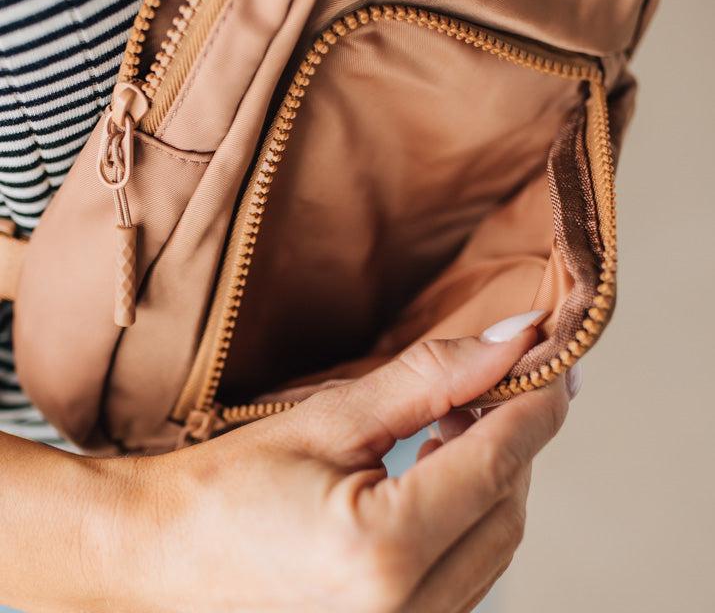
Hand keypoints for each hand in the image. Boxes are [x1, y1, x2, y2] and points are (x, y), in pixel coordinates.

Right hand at [111, 327, 568, 612]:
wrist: (161, 557)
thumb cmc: (228, 486)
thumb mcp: (330, 417)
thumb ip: (429, 379)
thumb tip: (511, 340)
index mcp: (383, 552)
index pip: (498, 461)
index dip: (535, 400)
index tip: (552, 354)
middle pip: (508, 508)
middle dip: (516, 435)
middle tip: (495, 376)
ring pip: (495, 545)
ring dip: (493, 475)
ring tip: (457, 418)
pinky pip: (467, 575)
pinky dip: (468, 515)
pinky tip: (439, 470)